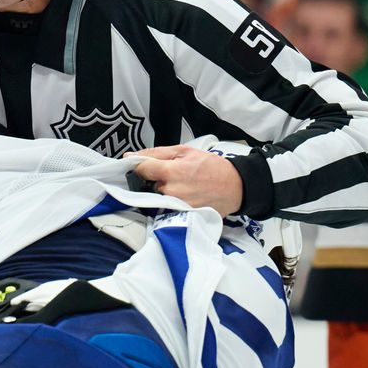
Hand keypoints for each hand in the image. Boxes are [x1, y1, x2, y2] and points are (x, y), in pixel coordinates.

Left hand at [127, 145, 243, 214]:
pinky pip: (166, 207)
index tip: (140, 165)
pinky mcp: (181, 216)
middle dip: (153, 180)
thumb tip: (131, 155)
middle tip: (170, 175)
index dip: (138, 166)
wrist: (236, 187)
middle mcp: (170, 191)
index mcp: (170, 172)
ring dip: (162, 191)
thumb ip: (157, 153)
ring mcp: (175, 206)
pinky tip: (183, 195)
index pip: (140, 170)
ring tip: (180, 185)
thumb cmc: (212, 167)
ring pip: (156, 197)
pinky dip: (170, 201)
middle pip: (147, 185)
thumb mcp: (185, 151)